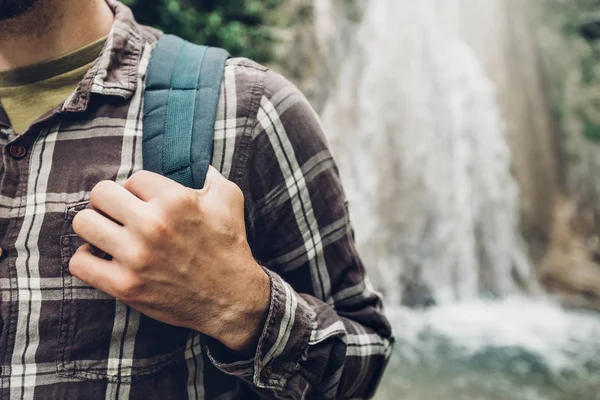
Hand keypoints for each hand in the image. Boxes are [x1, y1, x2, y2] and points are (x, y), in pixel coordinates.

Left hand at [69, 167, 269, 352]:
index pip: (133, 178)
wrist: (233, 299)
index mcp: (175, 200)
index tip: (145, 202)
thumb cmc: (230, 246)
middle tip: (121, 214)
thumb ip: (208, 172)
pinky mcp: (125, 286)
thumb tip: (192, 159)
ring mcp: (136, 257)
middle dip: (110, 202)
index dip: (138, 189)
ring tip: (109, 233)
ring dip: (95, 226)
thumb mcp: (229, 198)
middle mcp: (153, 225)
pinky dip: (87, 258)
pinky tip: (103, 257)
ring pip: (84, 223)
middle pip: (100, 194)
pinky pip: (79, 262)